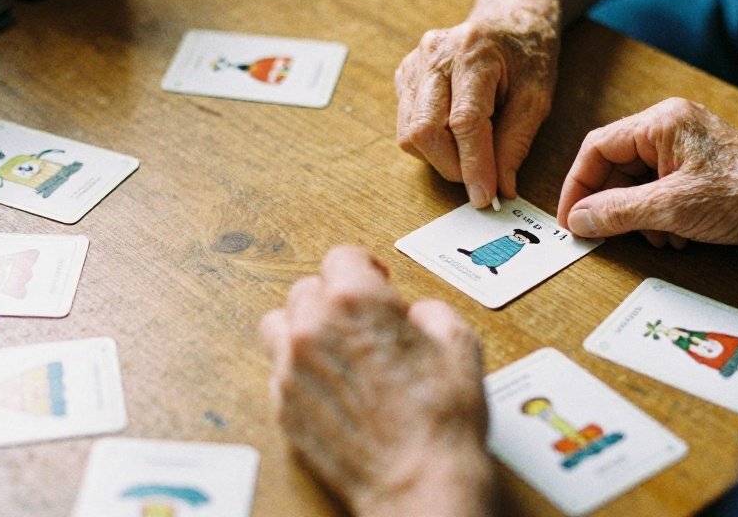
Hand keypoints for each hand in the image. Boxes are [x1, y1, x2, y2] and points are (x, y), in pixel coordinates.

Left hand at [260, 246, 495, 516]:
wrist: (417, 481)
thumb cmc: (439, 419)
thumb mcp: (459, 343)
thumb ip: (430, 312)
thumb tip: (416, 316)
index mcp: (356, 300)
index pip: (342, 256)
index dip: (364, 267)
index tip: (374, 279)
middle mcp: (314, 328)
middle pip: (308, 288)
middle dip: (335, 297)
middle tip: (362, 319)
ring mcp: (292, 368)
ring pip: (281, 324)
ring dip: (305, 327)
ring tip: (335, 345)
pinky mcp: (283, 406)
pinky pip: (279, 370)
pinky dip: (299, 369)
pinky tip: (330, 383)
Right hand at [395, 17, 557, 207]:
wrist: (510, 18)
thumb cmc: (527, 53)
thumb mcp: (537, 97)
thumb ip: (516, 143)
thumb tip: (500, 188)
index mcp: (473, 52)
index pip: (464, 122)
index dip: (474, 165)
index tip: (485, 197)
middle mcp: (435, 54)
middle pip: (425, 130)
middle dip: (452, 166)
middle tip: (480, 179)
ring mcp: (415, 63)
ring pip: (410, 133)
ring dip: (439, 158)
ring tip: (470, 155)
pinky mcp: (405, 75)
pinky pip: (406, 125)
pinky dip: (430, 143)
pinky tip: (454, 135)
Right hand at [556, 98, 737, 256]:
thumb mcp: (671, 208)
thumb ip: (616, 212)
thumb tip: (578, 218)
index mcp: (662, 122)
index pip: (598, 147)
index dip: (578, 185)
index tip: (570, 218)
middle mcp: (672, 129)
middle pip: (617, 166)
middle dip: (613, 204)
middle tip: (605, 235)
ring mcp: (688, 150)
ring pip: (639, 183)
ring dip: (638, 216)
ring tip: (657, 237)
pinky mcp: (702, 173)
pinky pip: (662, 192)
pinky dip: (660, 217)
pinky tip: (677, 237)